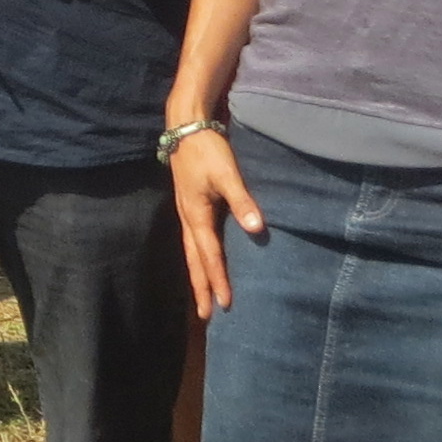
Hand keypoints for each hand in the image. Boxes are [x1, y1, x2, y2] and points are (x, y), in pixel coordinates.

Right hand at [167, 123, 260, 316]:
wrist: (186, 126)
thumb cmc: (207, 150)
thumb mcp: (227, 173)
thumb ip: (242, 200)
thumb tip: (255, 228)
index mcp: (196, 215)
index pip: (210, 256)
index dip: (218, 281)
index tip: (225, 304)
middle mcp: (188, 219)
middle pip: (194, 261)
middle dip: (201, 288)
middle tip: (206, 315)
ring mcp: (187, 213)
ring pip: (191, 253)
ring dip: (198, 276)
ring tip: (202, 296)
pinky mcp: (190, 206)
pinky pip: (193, 241)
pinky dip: (198, 258)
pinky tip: (203, 262)